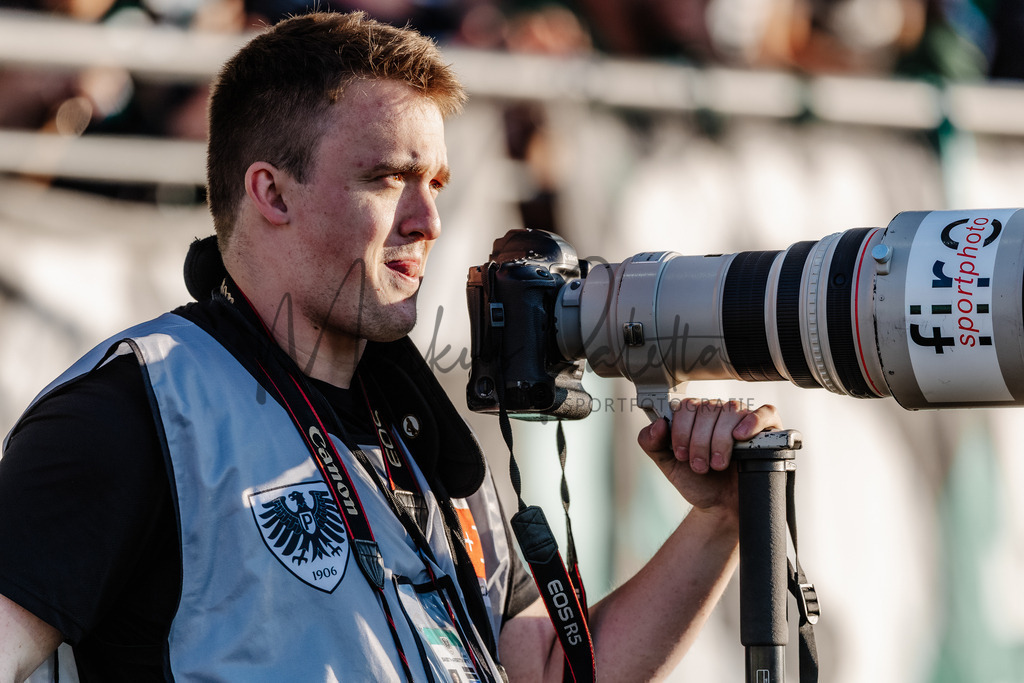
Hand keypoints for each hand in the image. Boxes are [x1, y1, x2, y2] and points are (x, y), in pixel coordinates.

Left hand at [637, 398, 781, 512]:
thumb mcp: (668, 464)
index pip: (687, 406)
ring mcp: (743, 420)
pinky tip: (740, 437)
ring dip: (720, 441)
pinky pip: (765, 412)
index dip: (681, 430)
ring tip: (717, 465)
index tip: (681, 455)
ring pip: (731, 411)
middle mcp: (719, 413)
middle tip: (700, 466)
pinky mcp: (767, 430)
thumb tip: (659, 423)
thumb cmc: (698, 483)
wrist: (721, 508)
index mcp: (695, 416)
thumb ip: (652, 443)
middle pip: (708, 409)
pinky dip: (752, 422)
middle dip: (700, 442)